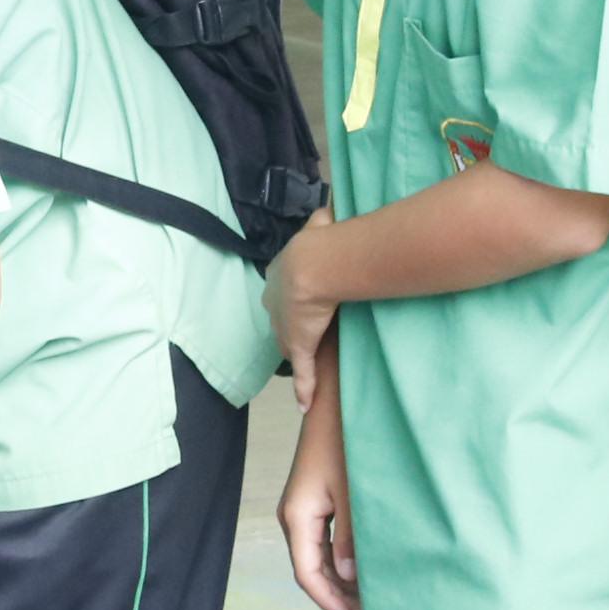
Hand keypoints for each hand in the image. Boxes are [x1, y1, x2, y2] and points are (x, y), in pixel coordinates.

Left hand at [265, 214, 338, 405]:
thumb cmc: (319, 244)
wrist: (315, 265)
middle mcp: (276, 302)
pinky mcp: (298, 346)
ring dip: (297, 352)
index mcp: (279, 275)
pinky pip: (302, 372)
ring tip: (308, 362)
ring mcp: (285, 326)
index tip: (302, 300)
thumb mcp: (319, 224)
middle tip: (305, 330)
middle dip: (290, 323)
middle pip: (281, 318)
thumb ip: (324, 219)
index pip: (283, 292)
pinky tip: (305, 402)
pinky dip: (304, 387)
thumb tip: (333, 207)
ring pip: (287, 342)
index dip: (292, 297)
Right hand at [278, 422, 357, 609]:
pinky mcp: (312, 502)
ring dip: (338, 577)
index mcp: (298, 517)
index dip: (328, 600)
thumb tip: (349, 576)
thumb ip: (351, 538)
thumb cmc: (345, 443)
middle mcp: (293, 516)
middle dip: (335, 593)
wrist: (335, 405)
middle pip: (308, 568)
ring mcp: (301, 509)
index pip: (307, 573)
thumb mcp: (353, 495)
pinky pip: (320, 540)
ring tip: (367, 593)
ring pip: (314, 556)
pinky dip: (337, 559)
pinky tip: (359, 566)